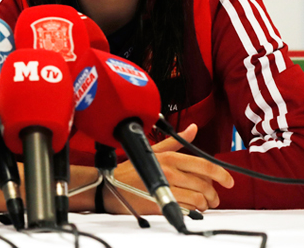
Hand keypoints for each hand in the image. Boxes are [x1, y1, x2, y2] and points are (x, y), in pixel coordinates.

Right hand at [105, 124, 234, 213]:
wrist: (111, 187)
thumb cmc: (130, 170)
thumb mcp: (153, 150)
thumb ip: (176, 141)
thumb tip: (193, 128)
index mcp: (170, 157)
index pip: (205, 165)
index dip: (222, 175)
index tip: (229, 181)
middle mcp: (170, 171)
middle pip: (205, 184)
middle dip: (214, 194)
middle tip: (213, 197)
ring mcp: (167, 188)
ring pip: (200, 198)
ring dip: (205, 204)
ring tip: (202, 204)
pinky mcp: (164, 203)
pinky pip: (189, 209)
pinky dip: (195, 211)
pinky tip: (191, 208)